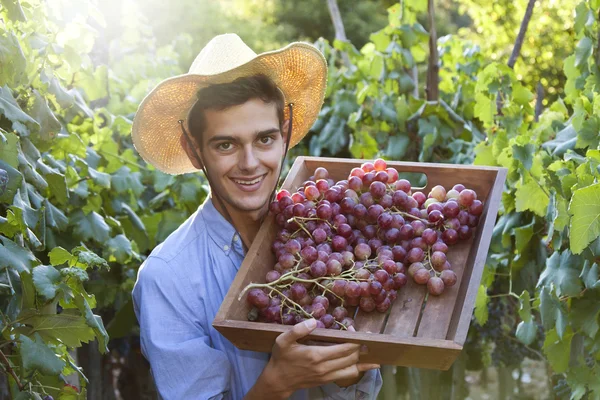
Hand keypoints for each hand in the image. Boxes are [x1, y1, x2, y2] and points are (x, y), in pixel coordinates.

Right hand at [262, 319, 379, 396]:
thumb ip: (298, 330)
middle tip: (365, 337)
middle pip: (351, 358)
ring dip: (362, 360)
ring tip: (370, 351)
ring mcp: (327, 376)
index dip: (354, 340)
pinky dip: (357, 370)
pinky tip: (365, 365)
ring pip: (353, 370)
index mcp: (316, 355)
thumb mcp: (283, 340)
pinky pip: (347, 376)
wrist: (278, 380)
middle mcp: (324, 367)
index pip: (344, 349)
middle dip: (360, 347)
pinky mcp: (327, 381)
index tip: (357, 330)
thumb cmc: (281, 358)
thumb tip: (314, 321)